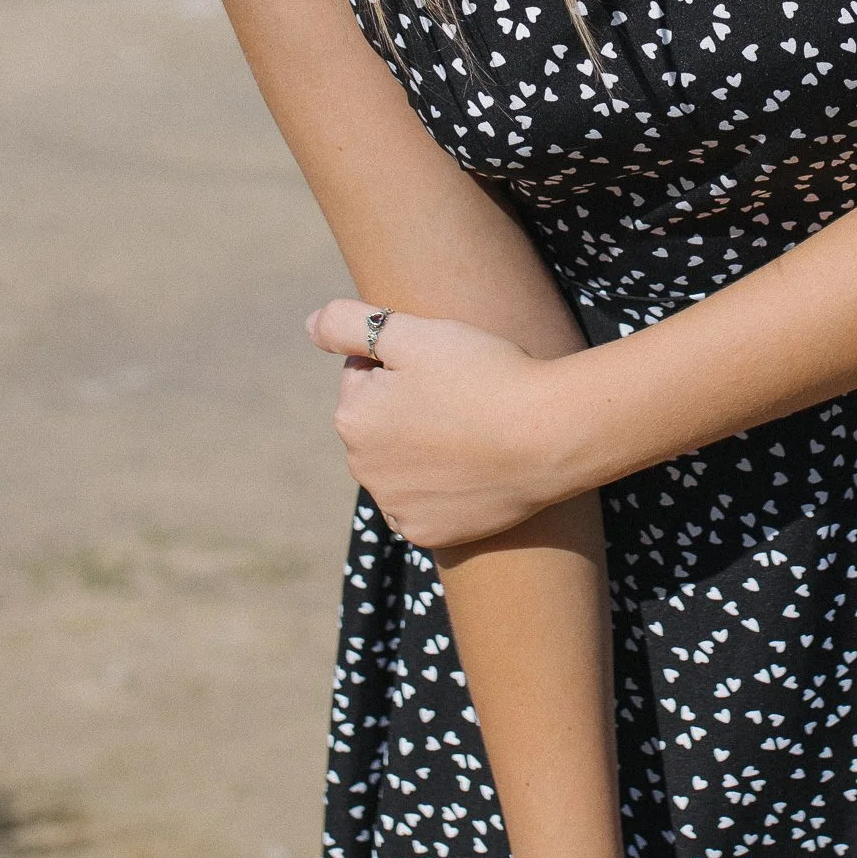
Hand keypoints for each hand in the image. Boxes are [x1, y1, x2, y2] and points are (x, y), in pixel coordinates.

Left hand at [306, 301, 576, 543]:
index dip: (406, 362)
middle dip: (407, 408)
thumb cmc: (484, 375)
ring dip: (422, 449)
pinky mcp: (428, 534)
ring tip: (472, 433)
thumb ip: (349, 323)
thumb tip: (308, 326)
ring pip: (401, 465)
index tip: (444, 367)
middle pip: (381, 423)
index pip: (366, 374)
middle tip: (462, 397)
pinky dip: (441, 490)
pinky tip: (472, 471)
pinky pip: (423, 505)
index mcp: (353, 416)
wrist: (548, 437)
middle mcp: (362, 468)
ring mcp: (395, 507)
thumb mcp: (415, 333)